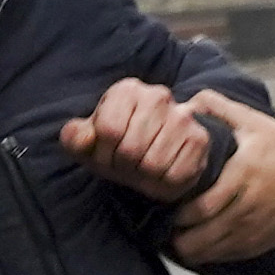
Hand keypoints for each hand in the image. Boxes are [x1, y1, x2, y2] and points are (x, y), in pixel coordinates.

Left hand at [59, 76, 230, 201]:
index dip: (103, 153)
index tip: (106, 155)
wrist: (155, 157)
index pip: (108, 129)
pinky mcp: (200, 139)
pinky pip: (175, 175)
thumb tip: (84, 139)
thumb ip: (74, 138)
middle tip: (126, 166)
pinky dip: (164, 184)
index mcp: (126, 90)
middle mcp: (157, 95)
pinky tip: (163, 173)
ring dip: (144, 177)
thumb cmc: (117, 148)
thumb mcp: (88, 144)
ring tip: (143, 169)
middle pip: (130, 149)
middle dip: (123, 167)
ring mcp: (182, 116)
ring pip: (153, 164)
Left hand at [166, 100, 274, 261]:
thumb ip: (221, 109)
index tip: (167, 209)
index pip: (202, 207)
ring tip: (179, 243)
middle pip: (204, 235)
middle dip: (180, 239)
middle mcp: (247, 207)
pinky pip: (231, 256)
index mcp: (241, 176)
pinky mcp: (263, 241)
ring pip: (215, 251)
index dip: (180, 215)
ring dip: (193, 251)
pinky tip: (202, 249)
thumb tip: (190, 102)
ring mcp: (255, 228)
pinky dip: (212, 256)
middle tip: (165, 231)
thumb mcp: (255, 122)